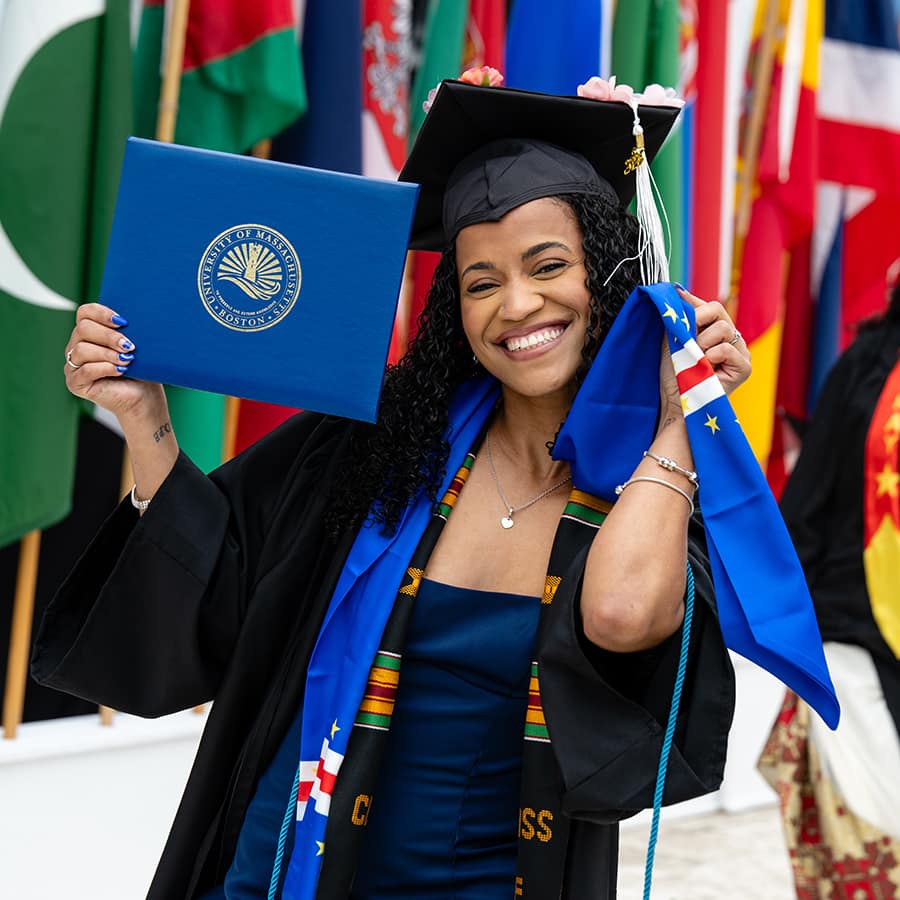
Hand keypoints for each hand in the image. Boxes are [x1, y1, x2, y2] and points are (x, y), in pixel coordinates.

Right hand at [64, 303, 165, 422]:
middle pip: (83, 329)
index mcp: (89, 333)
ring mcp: (73, 365)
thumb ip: (128, 331)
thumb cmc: (141, 371)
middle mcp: (76, 346)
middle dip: (109, 336)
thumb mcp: (135, 346)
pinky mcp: (75, 383)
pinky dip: (104, 368)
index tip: (124, 321)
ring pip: (82, 349)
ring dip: (108, 354)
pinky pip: (85, 370)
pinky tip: (120, 370)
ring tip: (127, 360)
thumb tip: (132, 317)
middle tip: (129, 346)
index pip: (84, 312)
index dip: (102, 313)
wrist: (144, 398)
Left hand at [677, 287, 750, 394]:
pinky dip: (711, 356)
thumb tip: (677, 291)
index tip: (676, 296)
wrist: (676, 402)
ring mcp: (740, 353)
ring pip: (724, 328)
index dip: (693, 301)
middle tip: (686, 338)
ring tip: (694, 359)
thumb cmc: (674, 376)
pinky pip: (727, 349)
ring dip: (701, 342)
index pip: (709, 306)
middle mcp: (730, 339)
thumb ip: (679, 319)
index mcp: (715, 332)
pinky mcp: (744, 368)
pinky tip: (706, 368)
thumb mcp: (673, 341)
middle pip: (718, 309)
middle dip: (697, 320)